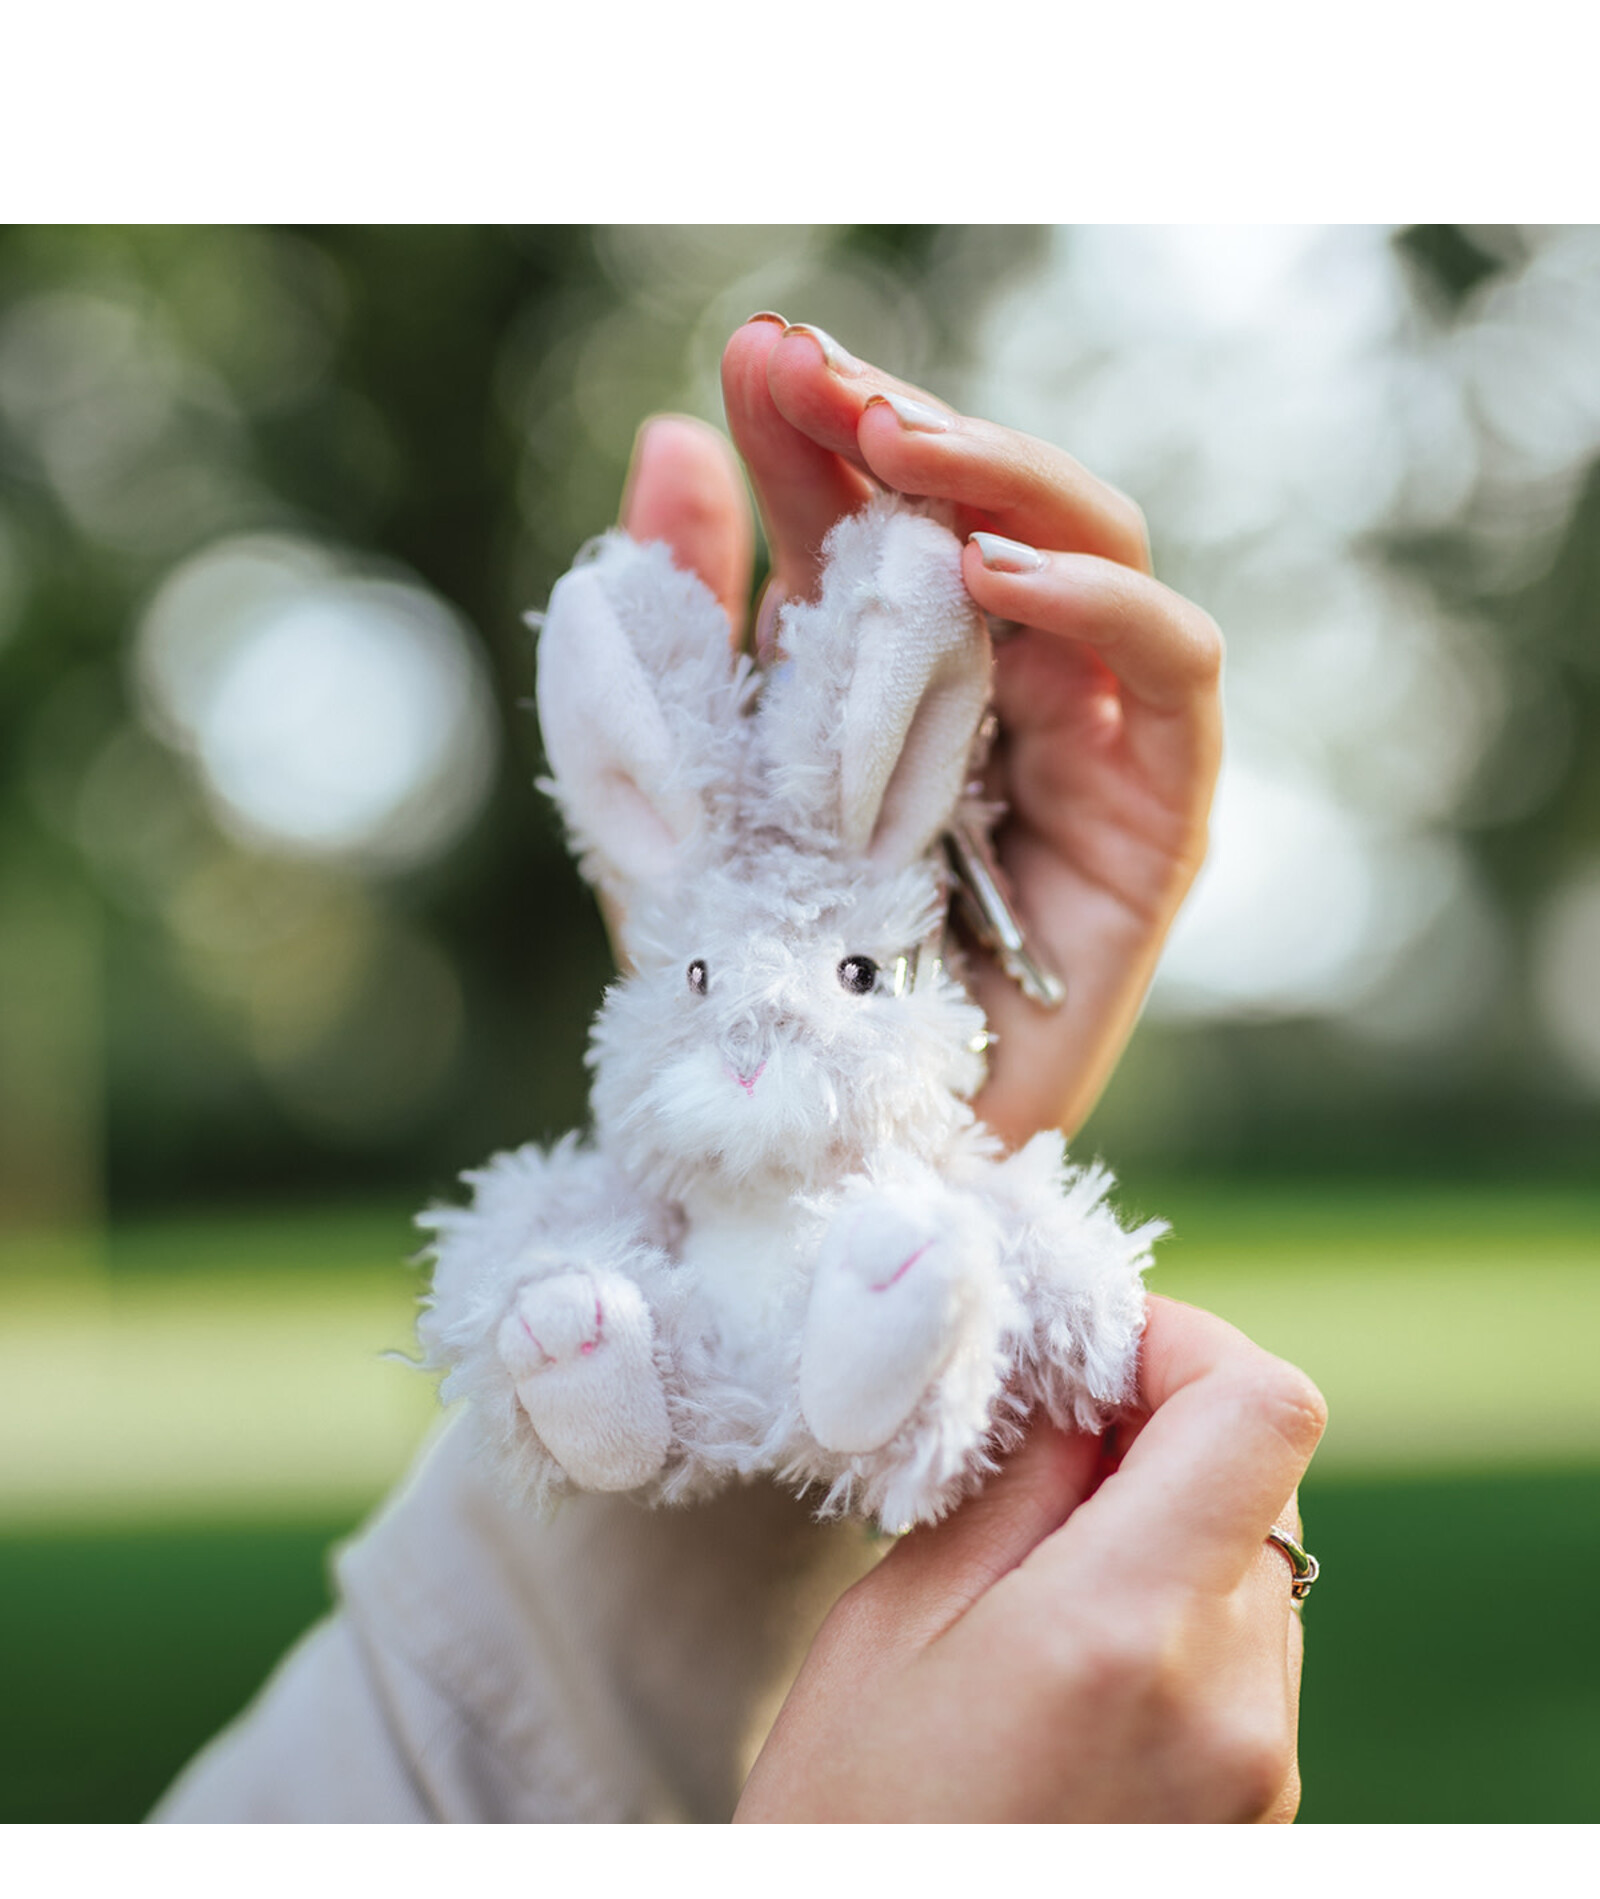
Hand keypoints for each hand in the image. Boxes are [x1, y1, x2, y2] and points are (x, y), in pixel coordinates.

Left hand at [619, 314, 1224, 1146]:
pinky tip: (995, 568)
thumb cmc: (756, 1004)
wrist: (828, 1170)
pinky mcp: (1154, 821)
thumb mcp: (682, 802)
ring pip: (1091, 549)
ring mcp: (1083, 746)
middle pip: (987, 505)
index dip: (820, 427)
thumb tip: (662, 440)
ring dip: (1003, 476)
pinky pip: (1171, 676)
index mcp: (882, 675)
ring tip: (896, 449)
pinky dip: (1102, 602)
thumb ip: (678, 636)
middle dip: (906, 424)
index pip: (868, 514)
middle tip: (816, 378)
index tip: (753, 358)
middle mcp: (993, 690)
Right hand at [733, 1297, 1325, 1823]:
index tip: (1097, 1354)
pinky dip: (1178, 1627)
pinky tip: (1070, 1669)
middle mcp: (1233, 1705)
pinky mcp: (1257, 1822)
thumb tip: (1082, 1394)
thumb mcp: (894, 1628)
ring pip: (1257, 1578)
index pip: (1260, 1413)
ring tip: (1036, 1588)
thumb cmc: (849, 1832)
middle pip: (1260, 1490)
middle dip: (1157, 1448)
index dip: (1186, 1343)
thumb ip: (1013, 1490)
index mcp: (1126, 1632)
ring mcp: (1260, 1775)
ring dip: (1167, 1541)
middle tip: (1038, 1465)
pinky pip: (1247, 1669)